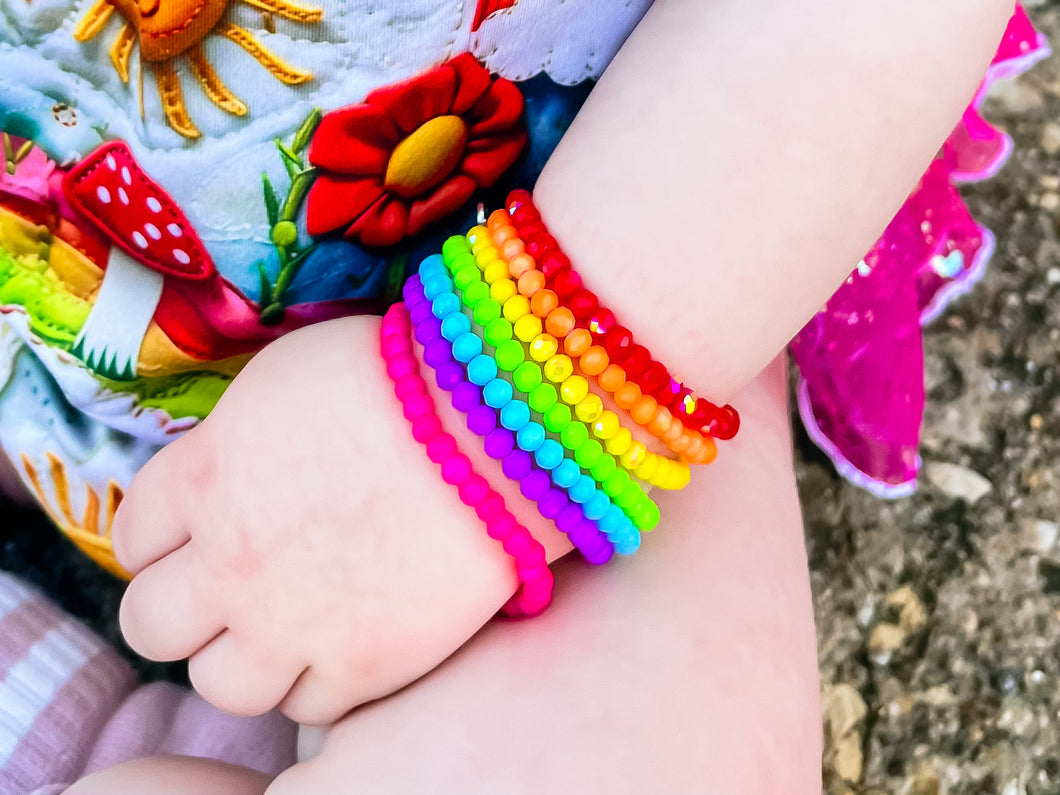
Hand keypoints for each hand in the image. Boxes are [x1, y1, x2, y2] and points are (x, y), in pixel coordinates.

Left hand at [113, 315, 558, 723]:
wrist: (503, 423)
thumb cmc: (402, 377)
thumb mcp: (283, 380)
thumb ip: (229, 440)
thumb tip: (221, 472)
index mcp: (205, 478)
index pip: (131, 536)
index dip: (161, 538)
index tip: (195, 535)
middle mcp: (231, 562)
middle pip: (150, 624)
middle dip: (183, 606)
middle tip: (229, 587)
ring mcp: (295, 624)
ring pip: (216, 684)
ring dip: (243, 656)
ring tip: (285, 627)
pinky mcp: (365, 665)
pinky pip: (306, 708)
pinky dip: (317, 679)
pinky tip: (345, 641)